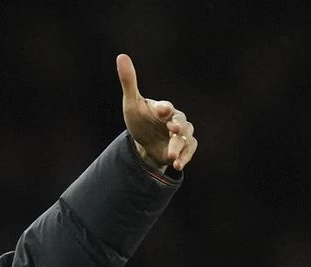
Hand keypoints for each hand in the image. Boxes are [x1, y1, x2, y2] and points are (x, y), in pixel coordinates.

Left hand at [117, 53, 196, 170]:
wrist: (145, 142)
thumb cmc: (139, 119)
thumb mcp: (131, 103)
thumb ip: (129, 82)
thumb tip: (121, 56)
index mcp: (162, 108)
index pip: (164, 107)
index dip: (163, 108)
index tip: (162, 110)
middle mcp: (175, 119)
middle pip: (180, 121)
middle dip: (177, 126)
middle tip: (174, 129)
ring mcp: (181, 134)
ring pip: (185, 138)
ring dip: (179, 147)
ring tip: (171, 156)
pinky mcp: (184, 147)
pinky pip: (189, 151)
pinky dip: (184, 158)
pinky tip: (177, 165)